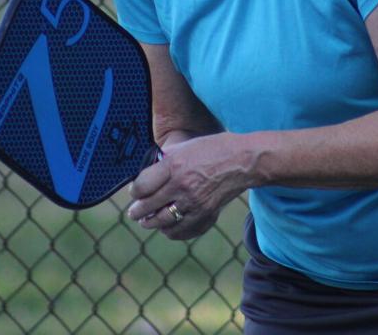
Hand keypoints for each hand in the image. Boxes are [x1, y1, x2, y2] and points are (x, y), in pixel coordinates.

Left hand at [125, 133, 253, 239]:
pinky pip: (180, 231)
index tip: (135, 192)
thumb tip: (146, 173)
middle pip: (148, 207)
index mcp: (174, 166)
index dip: (134, 192)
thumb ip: (164, 160)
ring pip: (161, 222)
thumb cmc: (213, 149)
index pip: (141, 187)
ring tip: (147, 221)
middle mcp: (182, 186)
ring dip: (150, 223)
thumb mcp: (184, 147)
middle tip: (134, 213)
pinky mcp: (205, 215)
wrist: (243, 161)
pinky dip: (170, 231)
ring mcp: (194, 203)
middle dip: (136, 212)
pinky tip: (166, 227)